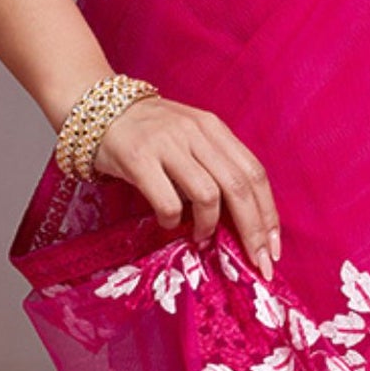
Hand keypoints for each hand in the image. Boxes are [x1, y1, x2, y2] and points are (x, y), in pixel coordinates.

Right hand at [89, 92, 281, 280]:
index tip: (273, 247)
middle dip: (252, 230)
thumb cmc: (148, 131)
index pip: (254, 172)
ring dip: (209, 225)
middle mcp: (196, 133)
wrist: (96, 108)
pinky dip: (172, 220)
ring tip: (201, 236)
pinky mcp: (138, 159)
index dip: (268, 213)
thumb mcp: (189, 137)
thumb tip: (242, 217)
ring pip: (208, 195)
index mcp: (214, 128)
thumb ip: (214, 166)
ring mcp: (167, 144)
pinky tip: (168, 223)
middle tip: (256, 262)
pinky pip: (167, 201)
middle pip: (239, 187)